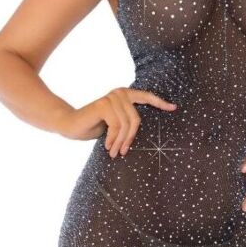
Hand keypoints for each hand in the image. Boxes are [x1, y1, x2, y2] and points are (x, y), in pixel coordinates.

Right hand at [57, 87, 177, 157]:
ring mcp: (112, 97)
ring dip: (120, 142)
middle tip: (122, 153)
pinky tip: (107, 146)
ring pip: (126, 125)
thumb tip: (143, 130)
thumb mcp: (115, 124)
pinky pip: (116, 126)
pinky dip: (112, 139)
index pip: (147, 97)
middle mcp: (120, 93)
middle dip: (129, 139)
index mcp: (125, 95)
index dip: (160, 102)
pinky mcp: (104, 104)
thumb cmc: (95, 126)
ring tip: (114, 153)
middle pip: (136, 120)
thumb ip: (127, 121)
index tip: (174, 108)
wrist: (71, 125)